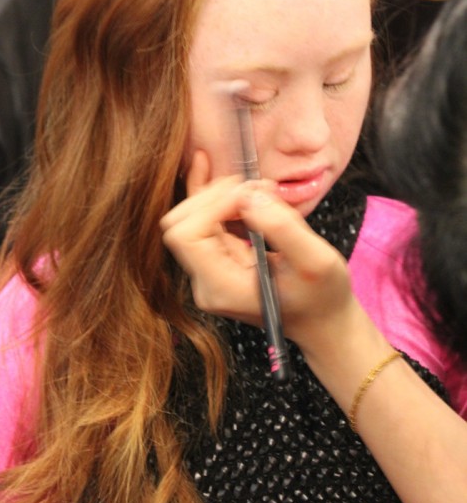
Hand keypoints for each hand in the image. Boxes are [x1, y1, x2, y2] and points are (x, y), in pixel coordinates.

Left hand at [161, 151, 359, 355]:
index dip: (213, 205)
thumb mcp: (316, 261)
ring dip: (221, 195)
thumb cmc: (323, 297)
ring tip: (260, 192)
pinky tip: (228, 181)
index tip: (250, 197)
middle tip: (256, 190)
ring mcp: (209, 271)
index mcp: (222, 288)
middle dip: (214, 196)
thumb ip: (282, 227)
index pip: (187, 235)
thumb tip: (248, 196)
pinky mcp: (217, 259)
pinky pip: (204, 221)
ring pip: (190, 218)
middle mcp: (206, 283)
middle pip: (180, 224)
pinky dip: (218, 199)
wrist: (323, 321)